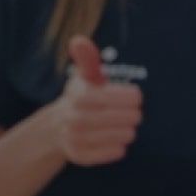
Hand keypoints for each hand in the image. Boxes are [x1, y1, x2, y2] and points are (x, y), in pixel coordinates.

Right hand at [55, 37, 142, 166]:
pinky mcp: (78, 155)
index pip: (114, 97)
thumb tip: (78, 40)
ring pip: (118, 136)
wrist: (58, 127)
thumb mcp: (86, 78)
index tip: (136, 97)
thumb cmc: (83, 98)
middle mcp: (73, 117)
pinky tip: (118, 142)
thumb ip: (88, 60)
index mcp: (79, 96)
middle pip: (120, 118)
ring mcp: (73, 138)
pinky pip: (108, 154)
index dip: (130, 97)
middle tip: (135, 114)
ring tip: (127, 128)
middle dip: (131, 115)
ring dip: (126, 132)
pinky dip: (116, 149)